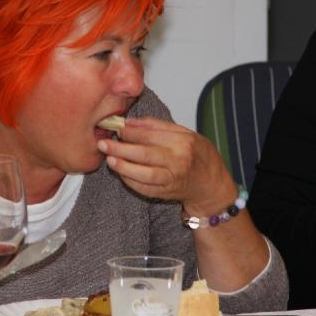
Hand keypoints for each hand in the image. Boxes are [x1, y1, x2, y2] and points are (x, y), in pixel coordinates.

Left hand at [97, 117, 235, 210]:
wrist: (212, 184)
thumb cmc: (198, 155)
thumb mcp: (185, 133)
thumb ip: (157, 126)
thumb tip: (129, 122)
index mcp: (183, 142)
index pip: (150, 135)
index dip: (129, 132)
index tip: (116, 129)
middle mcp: (179, 161)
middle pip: (143, 154)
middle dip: (120, 148)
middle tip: (103, 144)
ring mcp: (172, 179)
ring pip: (143, 174)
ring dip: (123, 167)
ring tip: (109, 159)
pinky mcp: (166, 193)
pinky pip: (144, 189)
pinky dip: (130, 181)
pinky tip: (120, 173)